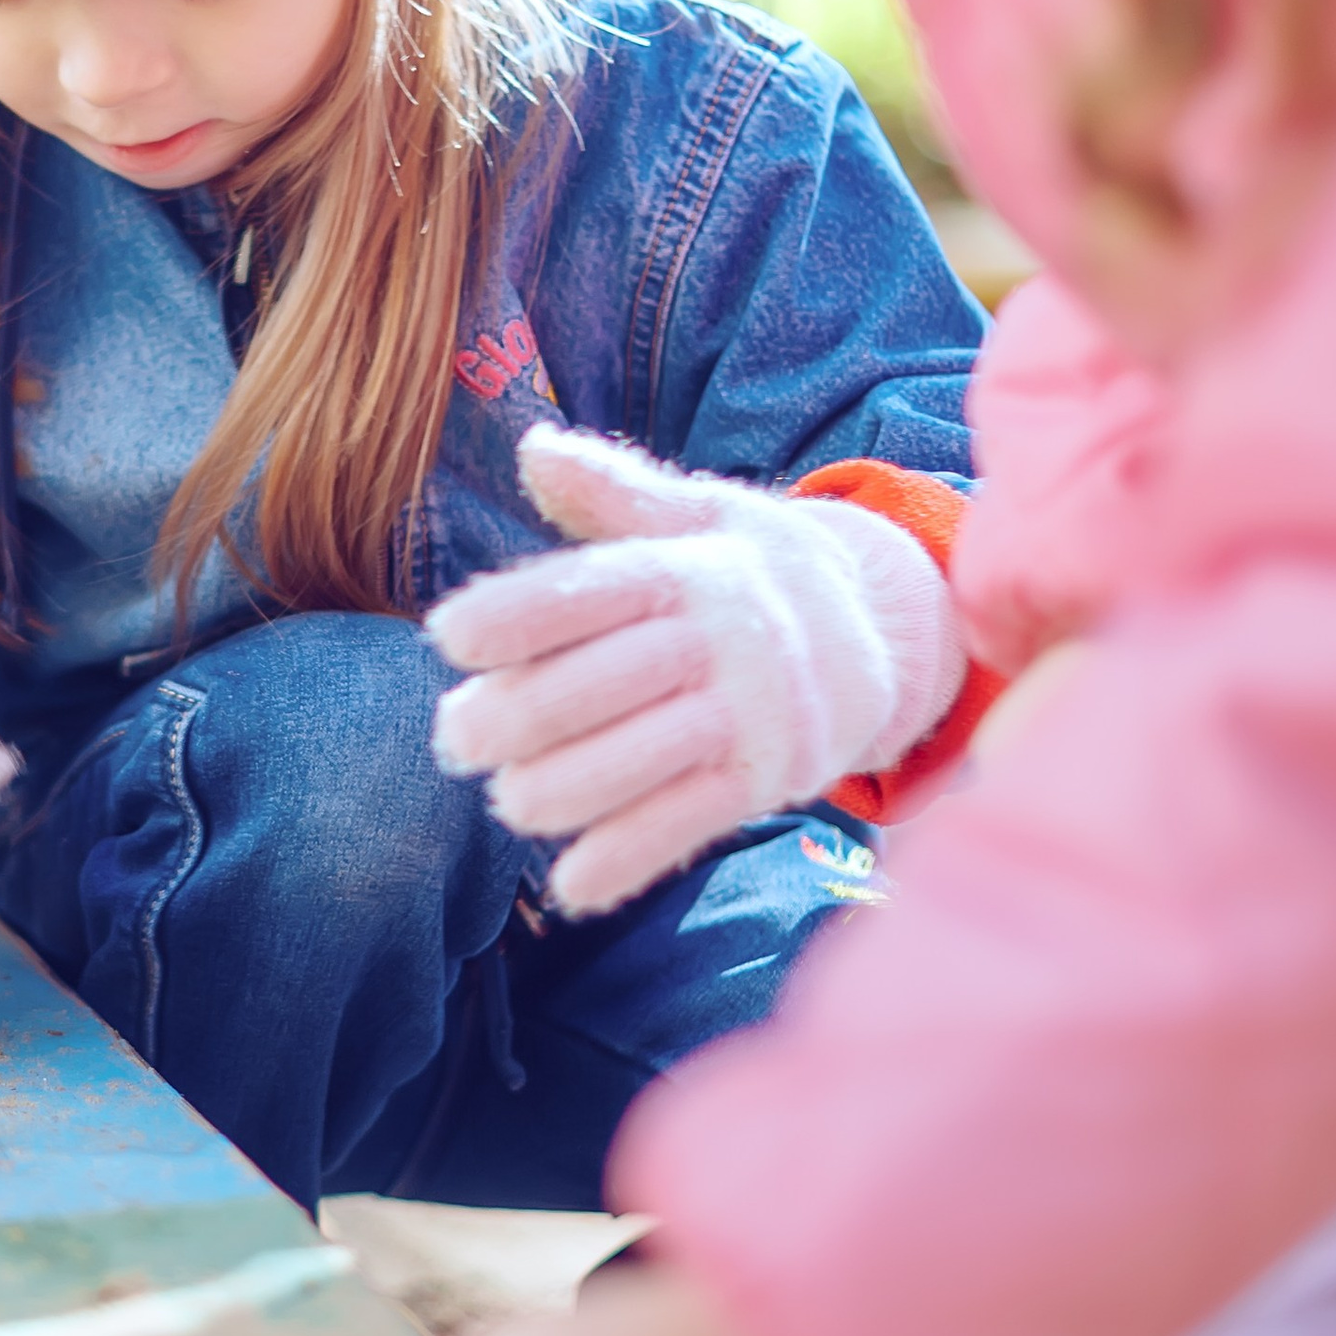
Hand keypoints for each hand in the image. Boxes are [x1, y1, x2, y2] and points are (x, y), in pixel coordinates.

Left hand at [428, 425, 961, 916]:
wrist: (890, 630)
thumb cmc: (754, 570)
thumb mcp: (697, 515)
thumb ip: (611, 492)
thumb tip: (531, 449)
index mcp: (694, 566)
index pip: (595, 588)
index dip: (519, 612)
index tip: (445, 635)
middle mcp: (728, 636)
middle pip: (608, 681)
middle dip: (520, 715)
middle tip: (451, 740)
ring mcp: (754, 712)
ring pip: (645, 758)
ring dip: (564, 789)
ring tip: (507, 802)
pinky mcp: (771, 778)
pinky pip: (691, 822)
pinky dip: (628, 857)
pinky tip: (569, 886)